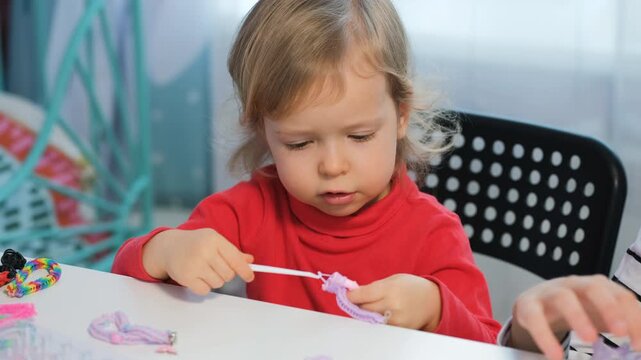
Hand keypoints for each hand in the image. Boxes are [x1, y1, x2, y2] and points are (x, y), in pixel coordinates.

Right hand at [142, 228, 254, 294]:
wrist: (169, 246)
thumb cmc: (195, 243)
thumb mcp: (214, 241)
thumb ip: (232, 251)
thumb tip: (250, 260)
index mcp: (214, 239)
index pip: (236, 259)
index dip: (245, 270)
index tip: (250, 277)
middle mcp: (204, 251)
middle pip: (228, 274)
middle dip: (226, 274)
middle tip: (217, 268)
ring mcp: (194, 264)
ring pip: (218, 283)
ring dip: (214, 280)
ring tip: (205, 271)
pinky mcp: (185, 277)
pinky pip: (205, 290)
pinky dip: (204, 287)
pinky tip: (198, 277)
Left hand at [346, 274, 441, 330]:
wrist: (432, 302)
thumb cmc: (411, 286)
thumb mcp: (393, 279)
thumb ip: (374, 287)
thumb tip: (354, 293)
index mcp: (390, 289)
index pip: (362, 295)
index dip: (350, 295)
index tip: (345, 294)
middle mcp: (392, 305)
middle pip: (363, 308)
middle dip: (357, 304)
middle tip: (355, 299)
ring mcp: (395, 320)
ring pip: (369, 318)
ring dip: (365, 312)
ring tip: (371, 305)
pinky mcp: (398, 329)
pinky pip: (379, 325)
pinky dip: (375, 320)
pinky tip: (381, 313)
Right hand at [510, 275, 640, 359]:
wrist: (535, 306)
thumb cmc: (576, 310)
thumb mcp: (601, 316)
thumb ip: (625, 326)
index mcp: (599, 286)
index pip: (622, 296)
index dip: (633, 319)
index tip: (638, 345)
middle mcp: (575, 285)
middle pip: (594, 288)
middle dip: (609, 308)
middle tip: (621, 332)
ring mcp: (550, 293)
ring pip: (564, 298)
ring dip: (578, 318)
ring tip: (590, 339)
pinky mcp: (528, 305)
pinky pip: (535, 318)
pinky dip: (545, 336)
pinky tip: (555, 355)